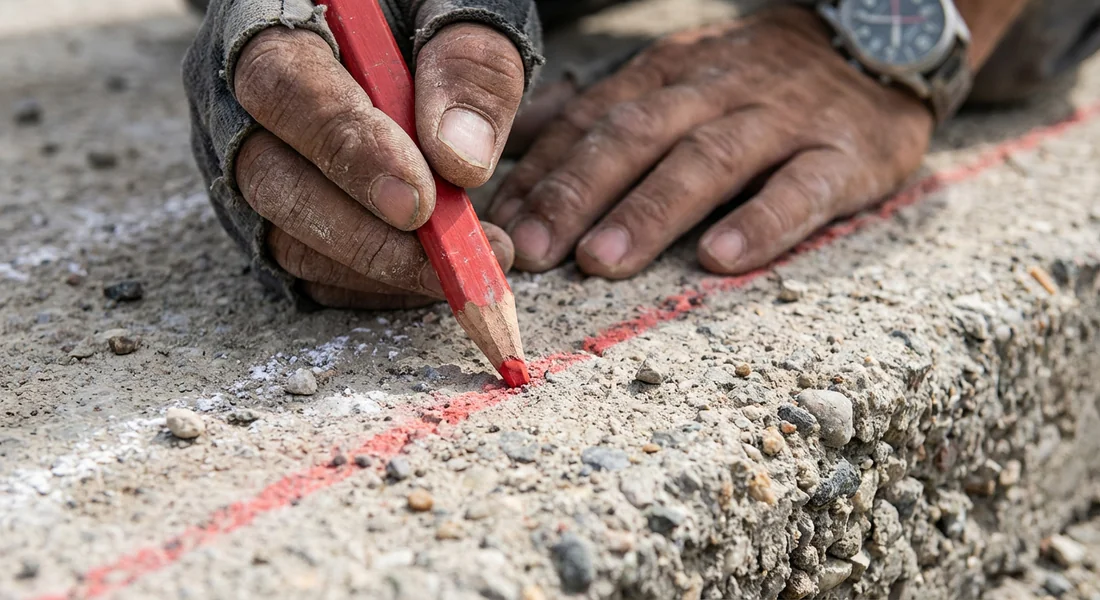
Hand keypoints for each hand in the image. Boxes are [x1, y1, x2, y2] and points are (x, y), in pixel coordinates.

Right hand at [232, 23, 524, 307]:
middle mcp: (236, 98)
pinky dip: (370, 286)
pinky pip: (308, 269)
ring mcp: (246, 163)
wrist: (407, 27)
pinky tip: (431, 278)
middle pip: (269, 178)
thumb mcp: (459, 7)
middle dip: (364, 233)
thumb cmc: (429, 9)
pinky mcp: (273, 216)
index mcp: (269, 20)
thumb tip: (459, 162)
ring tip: (462, 268)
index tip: (418, 201)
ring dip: (375, 268)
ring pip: (284, 237)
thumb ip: (466, 67)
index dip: (349, 151)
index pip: (285, 87)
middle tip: (450, 259)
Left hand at [489, 6, 933, 278]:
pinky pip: (803, 188)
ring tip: (602, 261)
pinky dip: (761, 222)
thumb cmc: (755, 82)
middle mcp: (716, 89)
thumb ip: (600, 113)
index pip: (593, 120)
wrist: (877, 44)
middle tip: (533, 251)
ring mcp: (782, 119)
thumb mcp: (673, 78)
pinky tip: (721, 258)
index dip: (543, 173)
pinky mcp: (846, 154)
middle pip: (638, 136)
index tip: (500, 227)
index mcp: (668, 74)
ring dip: (651, 210)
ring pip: (709, 158)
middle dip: (578, 194)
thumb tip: (514, 144)